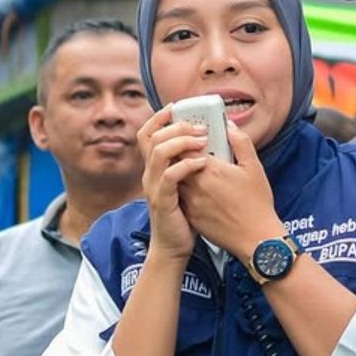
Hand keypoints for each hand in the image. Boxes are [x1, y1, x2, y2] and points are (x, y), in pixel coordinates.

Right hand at [137, 105, 208, 262]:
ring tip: (203, 140)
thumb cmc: (184, 216)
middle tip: (200, 127)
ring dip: (181, 141)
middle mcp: (150, 175)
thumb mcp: (185, 185)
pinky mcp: (163, 201)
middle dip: (175, 126)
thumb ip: (189, 164)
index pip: (147, 135)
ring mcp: (154, 188)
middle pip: (151, 138)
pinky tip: (203, 162)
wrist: (175, 248)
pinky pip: (170, 176)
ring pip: (159, 152)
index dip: (158, 118)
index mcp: (155, 168)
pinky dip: (186, 165)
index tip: (176, 107)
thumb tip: (207, 143)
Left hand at [179, 121, 284, 260]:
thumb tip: (229, 126)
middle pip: (176, 161)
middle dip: (181, 153)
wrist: (255, 239)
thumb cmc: (257, 204)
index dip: (187, 139)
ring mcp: (190, 202)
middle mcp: (195, 185)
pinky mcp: (190, 215)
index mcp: (210, 170)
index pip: (185, 146)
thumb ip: (240, 142)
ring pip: (176, 179)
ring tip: (194, 168)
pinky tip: (197, 188)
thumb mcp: (254, 168)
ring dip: (180, 171)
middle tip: (192, 149)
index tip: (196, 137)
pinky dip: (183, 189)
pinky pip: (180, 196)